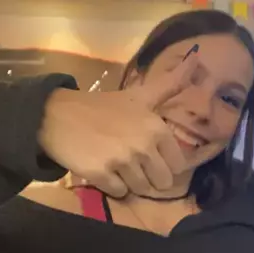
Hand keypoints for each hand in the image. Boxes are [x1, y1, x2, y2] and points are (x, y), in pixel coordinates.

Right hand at [38, 53, 198, 197]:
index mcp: (156, 128)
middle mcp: (143, 145)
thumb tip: (197, 58)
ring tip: (117, 163)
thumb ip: (170, 85)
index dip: (165, 163)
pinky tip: (103, 169)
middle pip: (161, 181)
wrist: (57, 115)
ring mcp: (122, 160)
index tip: (151, 156)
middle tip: (133, 162)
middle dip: (149, 176)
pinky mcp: (100, 174)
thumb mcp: (140, 95)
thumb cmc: (103, 106)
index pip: (178, 165)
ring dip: (130, 181)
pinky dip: (112, 186)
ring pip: (140, 188)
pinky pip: (118, 193)